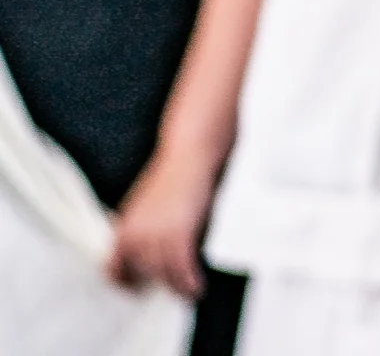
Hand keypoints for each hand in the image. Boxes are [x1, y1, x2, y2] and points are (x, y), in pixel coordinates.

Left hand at [106, 147, 216, 296]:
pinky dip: (190, 280)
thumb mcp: (143, 206)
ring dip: (177, 286)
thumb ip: (139, 228)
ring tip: (187, 292)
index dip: (124, 283)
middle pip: (142, 273)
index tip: (136, 289)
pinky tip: (196, 286)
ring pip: (163, 274)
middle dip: (157, 284)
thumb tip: (144, 251)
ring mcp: (156, 235)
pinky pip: (182, 267)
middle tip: (171, 291)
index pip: (113, 268)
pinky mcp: (179, 233)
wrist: (187, 157)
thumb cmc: (169, 178)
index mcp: (123, 228)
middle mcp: (135, 235)